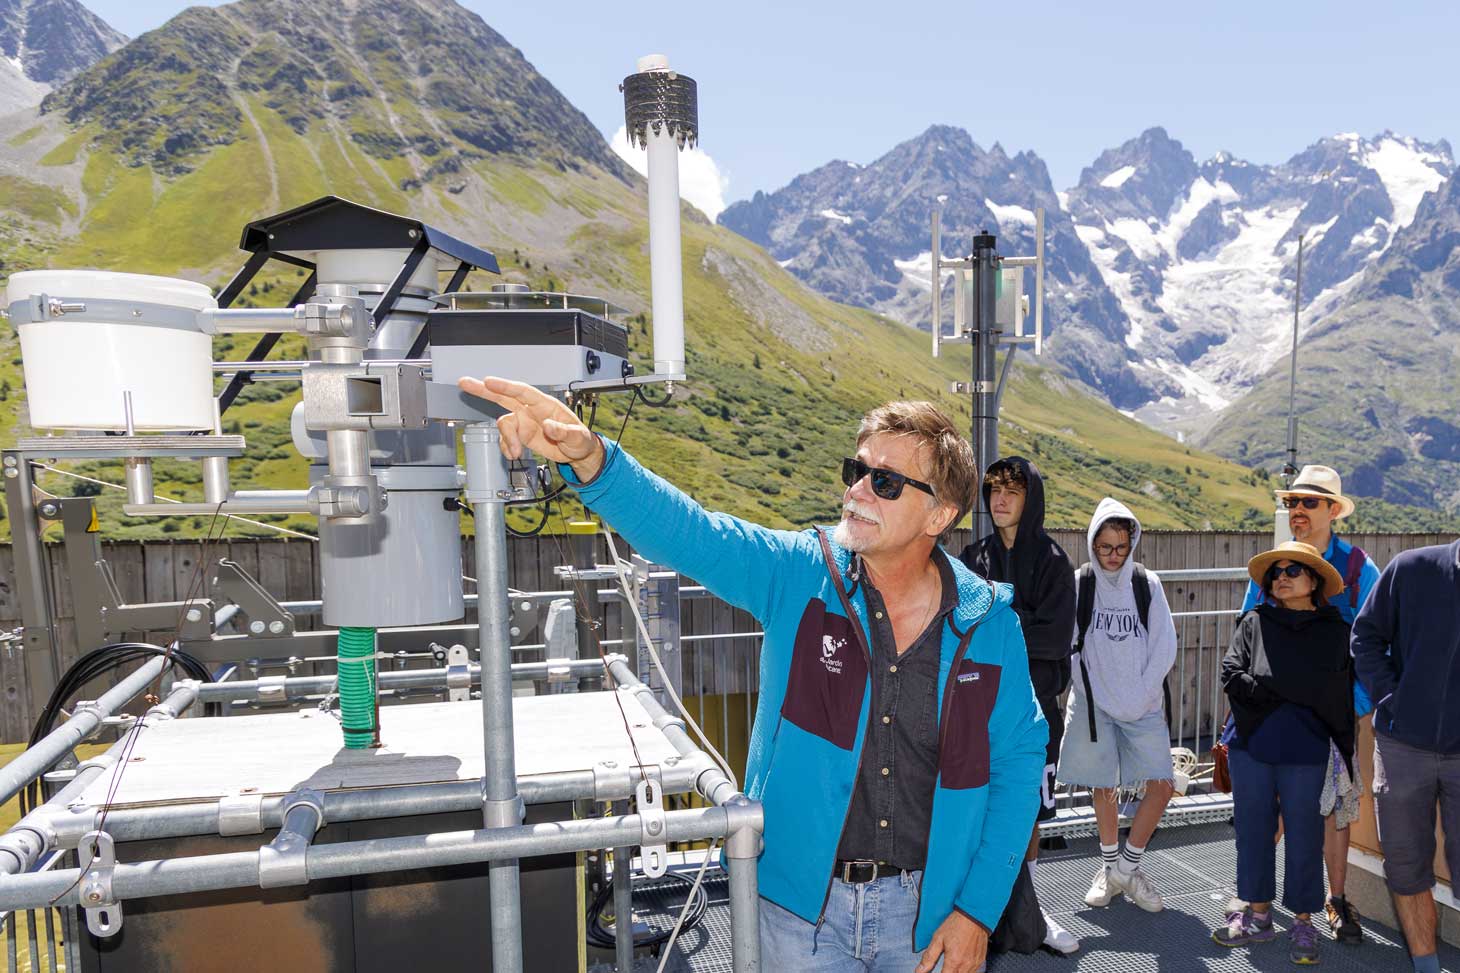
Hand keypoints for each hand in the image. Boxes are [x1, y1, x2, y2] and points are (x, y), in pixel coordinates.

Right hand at [457, 376, 603, 479]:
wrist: (577, 453)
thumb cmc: (580, 440)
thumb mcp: (577, 438)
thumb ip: (564, 432)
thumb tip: (549, 426)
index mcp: (546, 405)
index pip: (522, 392)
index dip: (505, 386)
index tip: (489, 381)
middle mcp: (532, 410)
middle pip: (504, 396)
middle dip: (484, 390)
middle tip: (465, 382)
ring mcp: (525, 421)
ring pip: (504, 424)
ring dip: (506, 439)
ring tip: (516, 452)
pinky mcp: (520, 434)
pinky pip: (505, 439)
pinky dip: (506, 447)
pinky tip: (514, 454)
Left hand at [916, 910, 986, 972]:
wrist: (974, 914)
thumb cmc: (956, 925)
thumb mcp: (938, 939)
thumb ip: (929, 958)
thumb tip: (919, 971)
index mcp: (954, 962)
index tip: (937, 972)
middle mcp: (966, 966)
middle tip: (944, 967)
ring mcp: (975, 964)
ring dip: (956, 972)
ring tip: (951, 965)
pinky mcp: (980, 961)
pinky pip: (972, 972)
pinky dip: (964, 970)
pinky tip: (960, 963)